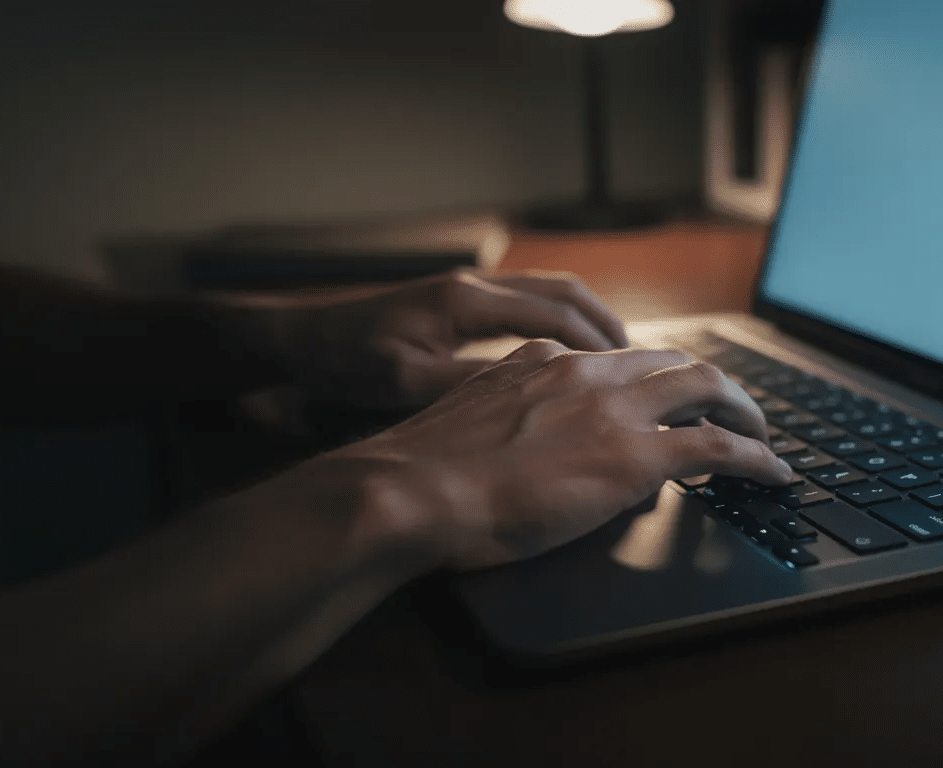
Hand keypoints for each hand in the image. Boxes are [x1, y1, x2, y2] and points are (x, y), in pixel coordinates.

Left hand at [251, 269, 630, 408]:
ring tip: (616, 357)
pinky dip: (557, 323)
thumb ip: (467, 386)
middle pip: (563, 291)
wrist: (301, 340)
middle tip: (640, 361)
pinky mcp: (457, 301)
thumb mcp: (406, 382)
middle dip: (606, 324)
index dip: (599, 343)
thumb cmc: (346, 362)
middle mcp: (474, 285)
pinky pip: (524, 303)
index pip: (554, 315)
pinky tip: (563, 355)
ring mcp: (466, 289)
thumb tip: (531, 396)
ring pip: (547, 292)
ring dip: (586, 320)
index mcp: (467, 301)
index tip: (632, 371)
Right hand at [301, 339, 796, 570]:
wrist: (409, 491)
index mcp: (541, 358)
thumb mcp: (468, 420)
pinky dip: (755, 457)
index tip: (669, 394)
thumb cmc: (422, 472)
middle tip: (734, 409)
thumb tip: (530, 436)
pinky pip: (718, 446)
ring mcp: (613, 410)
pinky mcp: (634, 456)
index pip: (617, 358)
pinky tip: (773, 473)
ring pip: (707, 387)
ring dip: (745, 411)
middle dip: (714, 384)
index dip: (654, 376)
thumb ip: (506, 411)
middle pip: (673, 360)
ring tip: (764, 436)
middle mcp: (584, 371)